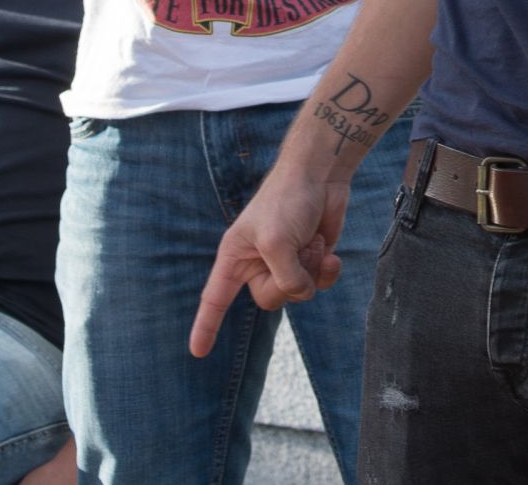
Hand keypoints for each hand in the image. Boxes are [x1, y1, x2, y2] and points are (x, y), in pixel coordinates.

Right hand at [188, 163, 348, 357]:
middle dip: (289, 280)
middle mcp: (257, 262)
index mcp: (235, 256)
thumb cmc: (287, 200)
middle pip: (270, 299)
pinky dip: (327, 270)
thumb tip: (302, 292)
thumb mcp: (276, 243)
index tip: (198, 352)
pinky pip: (319, 284)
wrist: (319, 176)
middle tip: (296, 251)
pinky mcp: (309, 259)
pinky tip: (329, 251)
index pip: (215, 298)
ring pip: (299, 294)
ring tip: (311, 241)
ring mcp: (285, 262)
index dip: (206, 326)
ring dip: (311, 269)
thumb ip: (285, 279)